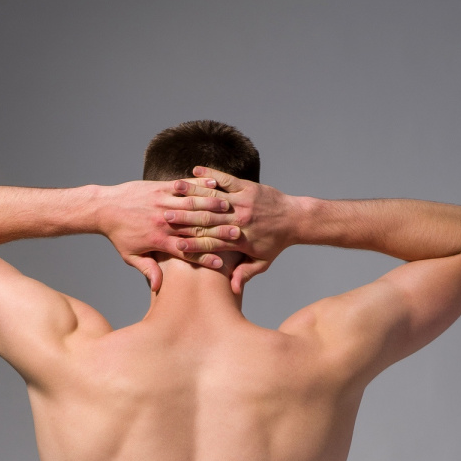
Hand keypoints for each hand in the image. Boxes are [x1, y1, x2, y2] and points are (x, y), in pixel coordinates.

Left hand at [97, 179, 240, 291]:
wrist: (104, 207)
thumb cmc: (119, 235)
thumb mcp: (131, 256)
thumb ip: (147, 269)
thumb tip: (157, 287)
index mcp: (158, 240)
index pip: (187, 251)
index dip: (205, 258)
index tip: (222, 266)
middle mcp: (163, 221)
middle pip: (195, 226)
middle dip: (216, 230)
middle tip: (237, 233)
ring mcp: (162, 202)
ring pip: (192, 204)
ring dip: (212, 205)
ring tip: (231, 208)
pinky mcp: (160, 187)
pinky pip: (183, 186)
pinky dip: (199, 185)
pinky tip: (215, 184)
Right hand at [167, 166, 296, 292]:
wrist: (295, 219)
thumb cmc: (276, 243)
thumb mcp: (262, 262)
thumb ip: (244, 274)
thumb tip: (231, 291)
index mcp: (240, 240)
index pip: (212, 244)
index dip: (193, 245)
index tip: (174, 246)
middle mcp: (240, 220)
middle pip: (208, 220)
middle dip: (185, 219)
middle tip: (165, 217)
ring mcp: (243, 201)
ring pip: (213, 198)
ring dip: (192, 193)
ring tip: (173, 190)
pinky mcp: (248, 186)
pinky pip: (226, 179)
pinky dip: (210, 175)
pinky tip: (195, 170)